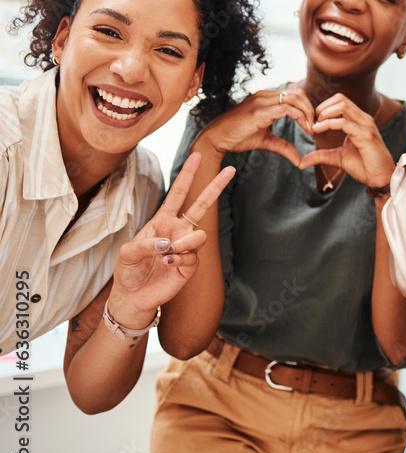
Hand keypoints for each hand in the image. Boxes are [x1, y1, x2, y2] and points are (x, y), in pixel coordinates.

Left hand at [108, 153, 235, 323]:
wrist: (134, 296)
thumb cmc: (128, 270)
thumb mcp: (127, 253)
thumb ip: (146, 244)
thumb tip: (170, 243)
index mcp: (162, 220)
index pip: (177, 194)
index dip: (187, 175)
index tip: (197, 156)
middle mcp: (178, 230)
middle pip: (201, 205)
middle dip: (215, 187)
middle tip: (230, 170)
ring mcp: (186, 247)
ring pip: (200, 235)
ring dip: (185, 243)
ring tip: (169, 254)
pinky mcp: (191, 265)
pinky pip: (194, 256)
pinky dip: (180, 259)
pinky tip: (168, 265)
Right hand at [195, 88, 314, 166]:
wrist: (216, 138)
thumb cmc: (237, 137)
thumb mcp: (266, 141)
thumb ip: (283, 147)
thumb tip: (299, 160)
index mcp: (266, 98)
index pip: (294, 95)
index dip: (307, 108)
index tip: (312, 125)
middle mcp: (264, 95)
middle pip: (298, 93)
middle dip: (311, 109)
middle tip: (315, 126)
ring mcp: (261, 101)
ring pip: (295, 98)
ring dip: (308, 113)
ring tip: (311, 129)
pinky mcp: (259, 111)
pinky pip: (287, 109)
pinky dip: (300, 117)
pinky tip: (305, 129)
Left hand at [301, 94, 395, 188]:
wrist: (381, 178)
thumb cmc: (365, 166)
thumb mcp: (338, 158)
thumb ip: (322, 155)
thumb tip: (302, 161)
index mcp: (358, 120)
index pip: (339, 101)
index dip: (323, 109)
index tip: (313, 123)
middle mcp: (363, 119)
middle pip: (340, 98)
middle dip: (322, 108)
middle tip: (312, 123)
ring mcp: (366, 125)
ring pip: (342, 105)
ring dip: (324, 113)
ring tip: (316, 126)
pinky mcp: (366, 135)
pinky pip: (344, 123)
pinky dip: (329, 124)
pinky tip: (319, 130)